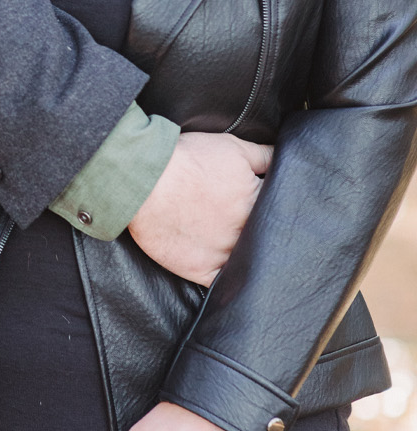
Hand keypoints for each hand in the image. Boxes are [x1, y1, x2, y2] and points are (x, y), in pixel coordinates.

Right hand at [128, 132, 271, 286]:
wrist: (145, 181)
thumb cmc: (188, 160)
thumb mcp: (232, 147)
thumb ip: (265, 156)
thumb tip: (285, 159)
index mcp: (257, 202)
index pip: (282, 208)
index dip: (276, 205)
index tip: (265, 202)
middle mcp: (246, 232)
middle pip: (267, 237)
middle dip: (265, 231)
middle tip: (247, 221)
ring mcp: (225, 254)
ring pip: (250, 262)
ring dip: (249, 255)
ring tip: (238, 245)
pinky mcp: (203, 270)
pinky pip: (225, 283)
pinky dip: (230, 278)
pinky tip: (229, 270)